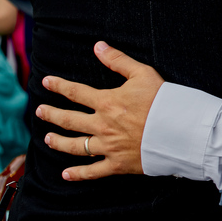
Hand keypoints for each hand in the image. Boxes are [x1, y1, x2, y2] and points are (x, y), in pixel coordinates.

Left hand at [38, 42, 163, 179]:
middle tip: (40, 111)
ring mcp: (108, 146)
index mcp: (107, 102)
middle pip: (68, 120)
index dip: (58, 86)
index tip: (46, 82)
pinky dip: (78, 174)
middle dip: (51, 114)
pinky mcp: (117, 164)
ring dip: (58, 142)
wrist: (181, 131)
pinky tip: (65, 174)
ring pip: (75, 146)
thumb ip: (118, 60)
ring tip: (47, 139)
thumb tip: (97, 46)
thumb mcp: (143, 73)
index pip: (75, 92)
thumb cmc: (164, 100)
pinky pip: (93, 171)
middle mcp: (102, 125)